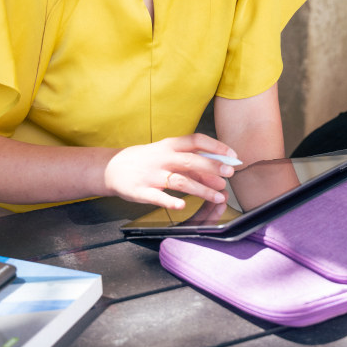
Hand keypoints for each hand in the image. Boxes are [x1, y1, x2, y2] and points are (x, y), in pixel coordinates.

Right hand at [102, 133, 238, 210]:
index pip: (196, 140)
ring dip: (201, 189)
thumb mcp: (169, 154)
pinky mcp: (142, 191)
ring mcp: (152, 174)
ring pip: (180, 181)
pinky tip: (183, 205)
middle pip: (191, 161)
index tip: (232, 155)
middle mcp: (162, 158)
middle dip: (212, 168)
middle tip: (229, 175)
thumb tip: (219, 171)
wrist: (114, 167)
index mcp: (170, 145)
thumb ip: (193, 163)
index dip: (216, 147)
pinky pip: (158, 197)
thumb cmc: (149, 160)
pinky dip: (170, 201)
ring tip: (218, 196)